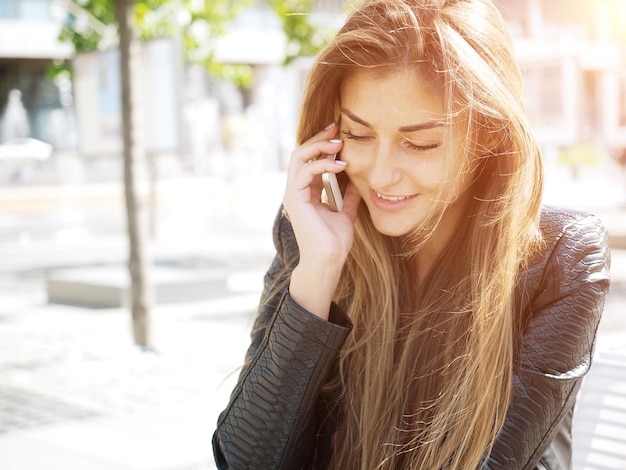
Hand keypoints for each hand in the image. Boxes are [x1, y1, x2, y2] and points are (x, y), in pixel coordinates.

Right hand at [283, 123, 360, 318]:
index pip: (310, 160)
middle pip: (301, 153)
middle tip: (336, 128)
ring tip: (339, 144)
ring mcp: (293, 194)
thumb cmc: (334, 242)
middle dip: (318, 139)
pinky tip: (341, 165)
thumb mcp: (346, 212)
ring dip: (319, 147)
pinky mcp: (294, 199)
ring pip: (298, 158)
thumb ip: (348, 196)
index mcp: (306, 192)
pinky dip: (322, 164)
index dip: (323, 145)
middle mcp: (296, 190)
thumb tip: (359, 179)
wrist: (328, 261)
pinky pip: (304, 172)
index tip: (340, 134)